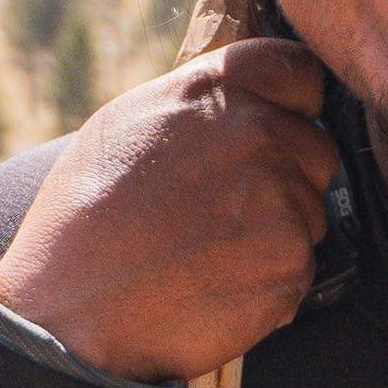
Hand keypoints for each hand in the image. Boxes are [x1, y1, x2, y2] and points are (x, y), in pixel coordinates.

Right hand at [0, 36, 337, 384]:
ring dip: (276, 233)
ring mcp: (280, 199)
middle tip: (224, 212)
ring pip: (311, 213)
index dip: (294, 106)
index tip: (276, 129)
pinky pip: (302, 267)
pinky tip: (216, 286)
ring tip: (207, 253)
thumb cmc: (86, 219)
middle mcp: (256, 133)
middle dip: (287, 177)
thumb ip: (198, 103)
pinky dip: (270, 282)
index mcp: (213, 91)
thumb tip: (249, 100)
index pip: (300, 73)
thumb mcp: (126, 125)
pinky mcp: (290, 263)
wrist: (70, 314)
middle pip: (316, 149)